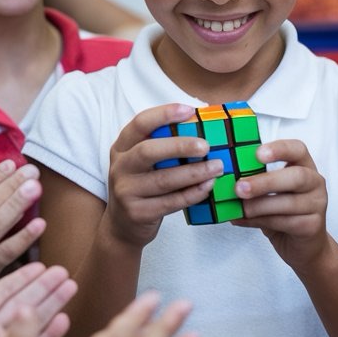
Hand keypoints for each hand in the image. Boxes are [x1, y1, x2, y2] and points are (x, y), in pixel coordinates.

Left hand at [0, 263, 76, 336]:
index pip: (1, 292)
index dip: (21, 279)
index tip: (40, 264)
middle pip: (22, 303)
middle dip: (44, 287)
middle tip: (64, 271)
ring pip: (32, 323)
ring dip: (52, 305)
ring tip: (71, 287)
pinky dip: (49, 336)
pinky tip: (64, 320)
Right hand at [104, 104, 224, 247]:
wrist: (123, 226)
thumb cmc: (142, 185)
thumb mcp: (143, 162)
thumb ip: (163, 145)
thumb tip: (200, 124)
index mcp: (122, 147)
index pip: (139, 124)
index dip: (163, 114)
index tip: (189, 110)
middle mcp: (120, 167)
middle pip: (148, 151)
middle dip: (180, 146)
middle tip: (206, 146)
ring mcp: (126, 191)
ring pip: (163, 180)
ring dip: (194, 173)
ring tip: (217, 167)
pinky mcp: (138, 213)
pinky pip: (171, 202)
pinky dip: (192, 194)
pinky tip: (208, 186)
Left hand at [232, 139, 328, 267]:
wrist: (302, 245)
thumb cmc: (283, 212)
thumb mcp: (269, 192)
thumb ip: (254, 181)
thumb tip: (224, 180)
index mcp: (304, 166)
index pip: (297, 149)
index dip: (279, 149)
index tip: (257, 154)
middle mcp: (315, 182)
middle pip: (296, 176)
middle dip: (265, 182)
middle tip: (239, 188)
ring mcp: (317, 204)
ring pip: (289, 202)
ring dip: (259, 205)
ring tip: (240, 208)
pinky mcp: (313, 226)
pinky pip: (285, 222)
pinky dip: (260, 221)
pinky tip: (243, 220)